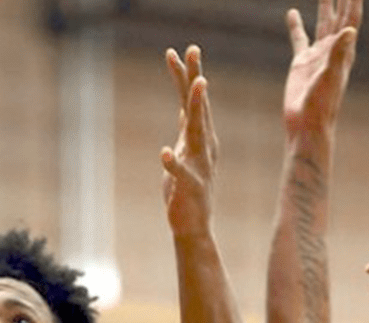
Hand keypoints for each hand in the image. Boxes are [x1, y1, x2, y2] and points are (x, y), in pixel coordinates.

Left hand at [161, 45, 217, 235]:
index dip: (188, 76)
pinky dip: (173, 163)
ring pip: (197, 132)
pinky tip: (164, 153)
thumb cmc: (186, 189)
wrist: (193, 226)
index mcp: (201, 138)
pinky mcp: (188, 187)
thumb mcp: (186, 151)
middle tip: (193, 49)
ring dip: (196, 109)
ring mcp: (198, 166)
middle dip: (195, 78)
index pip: (193, 102)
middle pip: (198, 107)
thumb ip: (187, 129)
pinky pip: (180, 173)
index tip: (184, 49)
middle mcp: (204, 147)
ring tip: (195, 87)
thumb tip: (184, 106)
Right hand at [283, 0, 362, 136]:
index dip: (353, 0)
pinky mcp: (302, 63)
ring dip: (324, 6)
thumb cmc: (322, 105)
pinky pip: (299, 38)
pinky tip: (291, 12)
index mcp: (344, 51)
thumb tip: (349, 30)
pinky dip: (295, 25)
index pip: (351, 18)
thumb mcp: (330, 76)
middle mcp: (333, 50)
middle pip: (339, 16)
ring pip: (322, 23)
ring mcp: (318, 55)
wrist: (306, 125)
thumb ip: (339, 53)